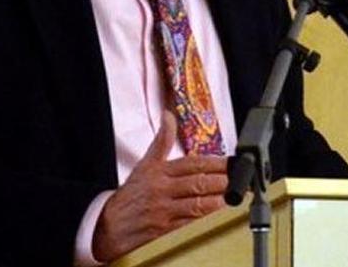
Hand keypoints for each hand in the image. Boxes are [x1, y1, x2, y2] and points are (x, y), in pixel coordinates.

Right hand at [91, 111, 228, 261]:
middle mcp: (162, 190)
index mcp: (160, 172)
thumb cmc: (131, 195)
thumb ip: (161, 141)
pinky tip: (218, 218)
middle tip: (240, 181)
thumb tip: (168, 116)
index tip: (233, 163)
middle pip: (199, 183)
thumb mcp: (144, 165)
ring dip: (218, 202)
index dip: (216, 163)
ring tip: (235, 198)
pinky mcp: (163, 231)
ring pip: (196, 205)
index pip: (194, 164)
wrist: (107, 226)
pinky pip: (188, 225)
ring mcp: (163, 211)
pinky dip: (204, 221)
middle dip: (223, 182)